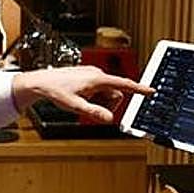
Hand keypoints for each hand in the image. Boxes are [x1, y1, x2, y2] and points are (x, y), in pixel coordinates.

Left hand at [12, 66, 154, 123]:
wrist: (42, 82)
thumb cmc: (56, 90)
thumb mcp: (75, 106)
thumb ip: (93, 112)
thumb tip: (109, 118)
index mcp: (97, 79)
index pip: (123, 84)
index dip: (138, 88)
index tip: (151, 91)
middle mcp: (97, 74)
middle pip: (114, 94)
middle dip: (107, 104)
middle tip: (90, 108)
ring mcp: (92, 75)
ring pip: (106, 93)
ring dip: (99, 102)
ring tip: (82, 102)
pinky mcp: (88, 77)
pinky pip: (98, 91)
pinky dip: (93, 98)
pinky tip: (80, 98)